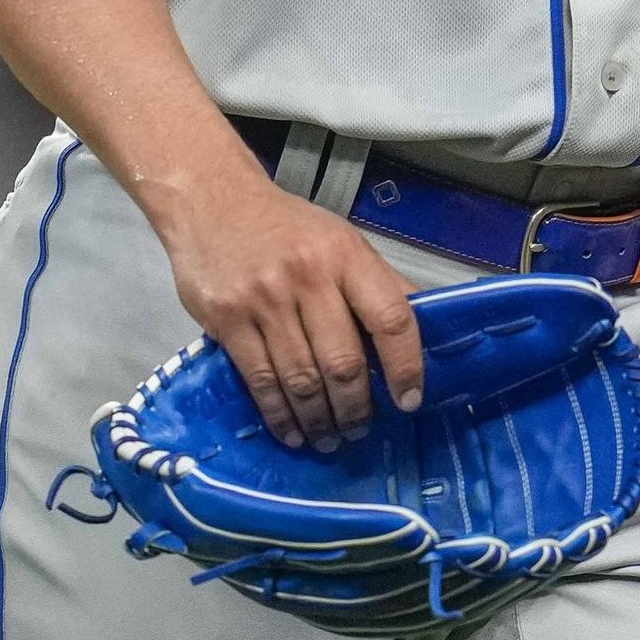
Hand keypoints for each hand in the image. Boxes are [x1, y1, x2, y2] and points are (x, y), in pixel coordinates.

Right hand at [153, 171, 426, 448]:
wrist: (213, 201)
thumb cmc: (286, 227)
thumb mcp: (341, 241)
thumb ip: (379, 285)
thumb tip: (426, 329)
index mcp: (345, 256)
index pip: (390, 317)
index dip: (405, 366)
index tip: (409, 400)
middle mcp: (307, 276)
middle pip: (343, 361)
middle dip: (356, 407)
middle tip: (361, 430)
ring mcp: (264, 299)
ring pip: (302, 379)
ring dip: (320, 419)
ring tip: (330, 438)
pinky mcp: (227, 320)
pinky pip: (261, 380)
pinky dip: (280, 415)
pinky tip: (293, 431)